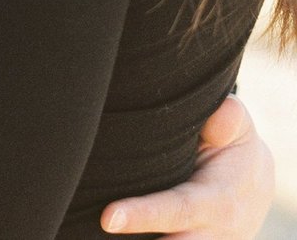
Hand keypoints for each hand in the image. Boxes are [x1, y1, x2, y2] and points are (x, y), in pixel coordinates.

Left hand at [101, 94, 274, 236]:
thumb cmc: (235, 147)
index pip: (177, 210)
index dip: (143, 215)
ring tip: (92, 237)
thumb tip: (218, 119)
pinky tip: (108, 232)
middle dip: (137, 238)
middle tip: (102, 226)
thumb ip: (230, 119)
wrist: (254, 183)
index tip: (108, 218)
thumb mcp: (239, 128)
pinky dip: (138, 238)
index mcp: (218, 202)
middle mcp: (211, 234)